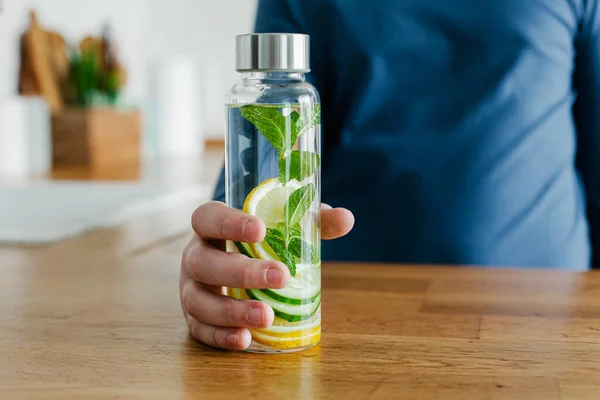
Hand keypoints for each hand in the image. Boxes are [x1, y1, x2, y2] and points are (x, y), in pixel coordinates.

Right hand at [180, 201, 353, 349]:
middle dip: (240, 271)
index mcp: (210, 227)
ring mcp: (190, 288)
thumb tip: (346, 219)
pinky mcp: (195, 317)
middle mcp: (195, 256)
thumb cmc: (261, 244)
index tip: (260, 231)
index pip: (207, 217)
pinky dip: (220, 337)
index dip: (228, 222)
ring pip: (198, 300)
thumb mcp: (285, 228)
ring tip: (265, 316)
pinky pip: (200, 330)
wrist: (236, 270)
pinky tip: (244, 340)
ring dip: (231, 310)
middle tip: (280, 277)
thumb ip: (313, 222)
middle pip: (203, 262)